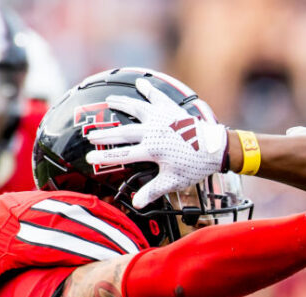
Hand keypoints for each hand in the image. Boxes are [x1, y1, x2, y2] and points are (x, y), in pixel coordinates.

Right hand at [84, 77, 227, 208]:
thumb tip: (137, 204)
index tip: (90, 157)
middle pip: (124, 132)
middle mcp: (154, 132)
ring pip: (137, 108)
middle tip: (91, 134)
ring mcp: (162, 118)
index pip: (123, 154)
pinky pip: (158, 97)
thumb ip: (153, 190)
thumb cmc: (195, 166)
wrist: (215, 149)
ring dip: (122, 104)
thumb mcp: (173, 181)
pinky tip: (141, 82)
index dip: (105, 156)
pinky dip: (149, 89)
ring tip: (109, 100)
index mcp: (152, 150)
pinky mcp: (172, 110)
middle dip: (105, 134)